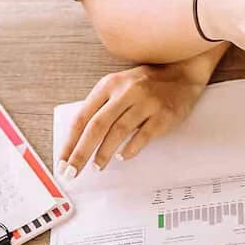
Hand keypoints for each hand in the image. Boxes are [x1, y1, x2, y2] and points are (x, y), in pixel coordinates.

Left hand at [57, 62, 208, 175]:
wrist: (183, 72)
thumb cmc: (147, 83)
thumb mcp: (120, 86)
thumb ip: (102, 107)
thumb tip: (80, 140)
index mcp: (109, 85)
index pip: (82, 116)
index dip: (70, 142)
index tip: (62, 161)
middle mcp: (126, 91)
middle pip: (97, 126)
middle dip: (81, 153)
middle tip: (72, 172)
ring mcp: (146, 102)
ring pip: (118, 131)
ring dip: (104, 153)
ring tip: (97, 167)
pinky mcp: (163, 114)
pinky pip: (143, 135)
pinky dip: (130, 149)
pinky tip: (122, 157)